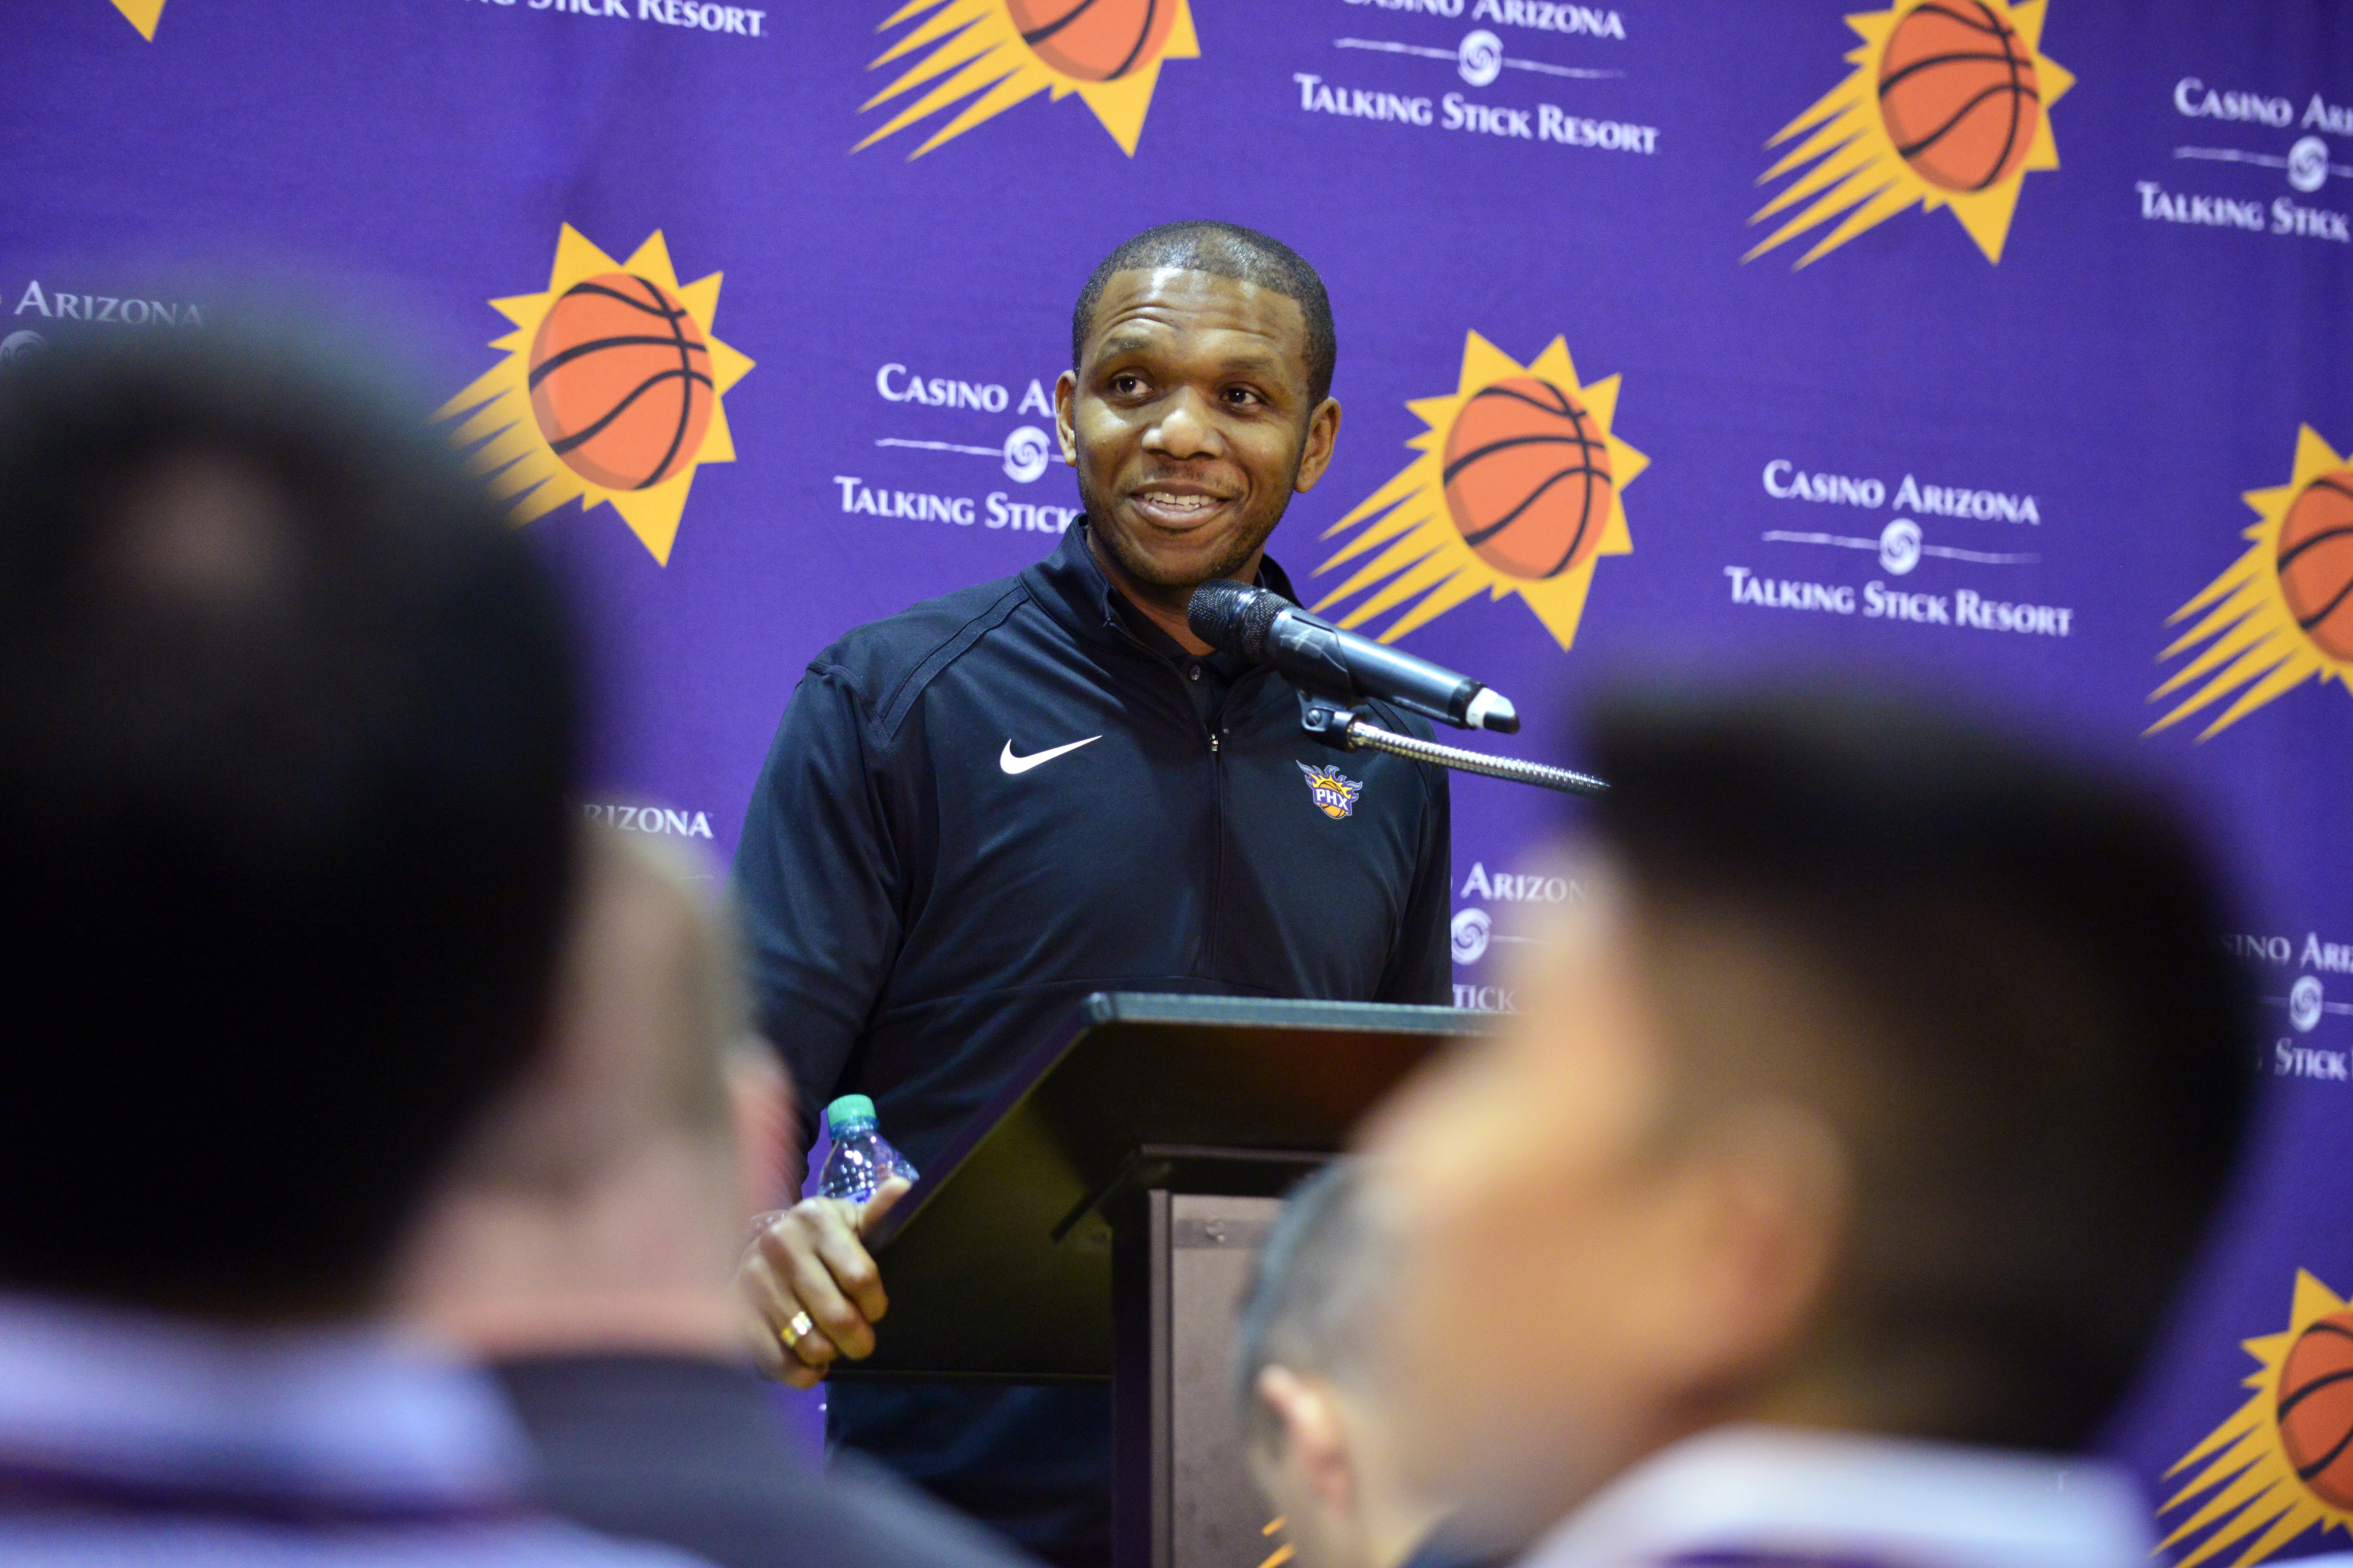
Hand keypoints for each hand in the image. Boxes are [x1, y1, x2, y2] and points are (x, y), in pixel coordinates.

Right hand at [737, 1178, 911, 1387]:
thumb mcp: (850, 1221)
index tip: (876, 1310)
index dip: (876, 1304)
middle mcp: (781, 1245)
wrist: (764, 1245)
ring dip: (829, 1354)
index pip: (860, 1277)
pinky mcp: (736, 1309)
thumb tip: (902, 1188)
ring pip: (809, 1343)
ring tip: (833, 1346)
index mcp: (815, 1219)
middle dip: (859, 1339)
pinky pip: (775, 1360)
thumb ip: (878, 1212)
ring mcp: (754, 1279)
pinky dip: (800, 1373)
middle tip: (862, 1343)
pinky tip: (811, 1365)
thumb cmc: (821, 1237)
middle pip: (837, 1316)